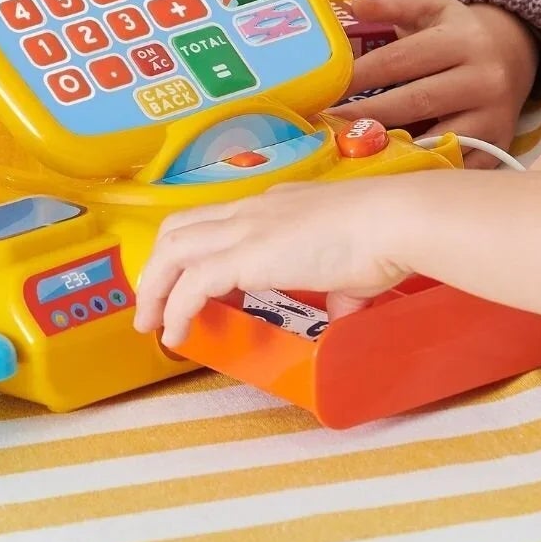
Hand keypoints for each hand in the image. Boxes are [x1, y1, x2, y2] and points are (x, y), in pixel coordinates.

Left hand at [134, 177, 420, 349]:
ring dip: (154, 289)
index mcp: (273, 207)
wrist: (389, 221)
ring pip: (172, 250)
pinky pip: (191, 284)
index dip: (190, 250)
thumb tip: (343, 315)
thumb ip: (340, 291)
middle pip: (178, 228)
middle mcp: (250, 211)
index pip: (214, 220)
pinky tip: (175, 334)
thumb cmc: (381, 239)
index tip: (183, 282)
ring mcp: (244, 230)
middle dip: (158, 267)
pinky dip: (175, 310)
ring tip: (151, 324)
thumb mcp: (351, 267)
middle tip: (153, 306)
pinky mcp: (244, 257)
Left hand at [340, 0, 537, 158]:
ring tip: (354, 148)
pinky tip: (391, 168)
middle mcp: (484, 80)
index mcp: (463, 41)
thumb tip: (358, 5)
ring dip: (394, 147)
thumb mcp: (430, 7)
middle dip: (367, 114)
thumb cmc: (456, 33)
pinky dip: (424, 169)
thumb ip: (393, 1)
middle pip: (416, 102)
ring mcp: (494, 118)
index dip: (361, 76)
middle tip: (327, 124)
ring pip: (437, 139)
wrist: (513, 57)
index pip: (401, 60)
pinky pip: (456, 166)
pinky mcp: (498, 147)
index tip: (327, 89)